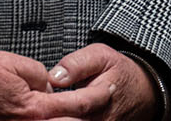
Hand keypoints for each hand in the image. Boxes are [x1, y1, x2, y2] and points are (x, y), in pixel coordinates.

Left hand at [45, 43, 159, 120]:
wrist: (141, 92)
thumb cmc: (117, 72)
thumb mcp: (101, 56)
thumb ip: (77, 64)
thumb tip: (54, 76)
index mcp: (100, 98)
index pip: (72, 105)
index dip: (52, 104)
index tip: (34, 100)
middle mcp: (99, 120)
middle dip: (46, 117)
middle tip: (29, 110)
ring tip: (35, 115)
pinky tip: (47, 118)